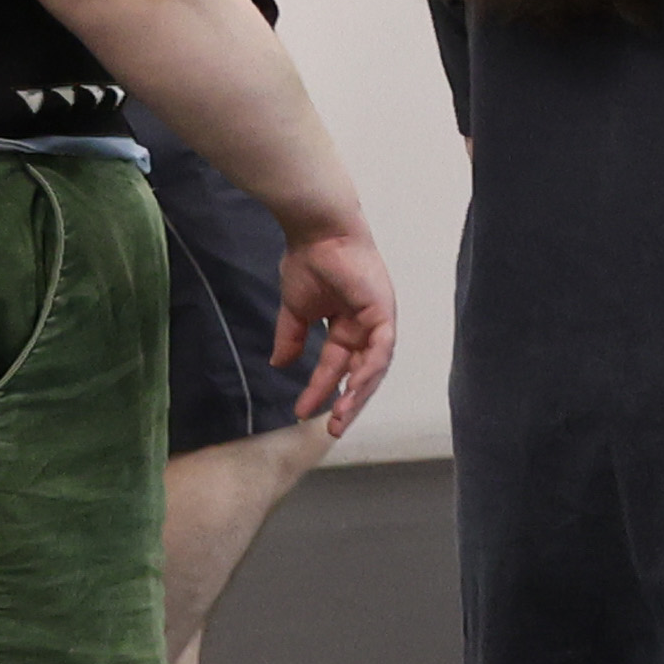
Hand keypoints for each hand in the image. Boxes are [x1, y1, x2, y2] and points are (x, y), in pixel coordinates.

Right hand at [267, 222, 399, 435]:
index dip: (321, 389)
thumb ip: (292, 338)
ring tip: (340, 416)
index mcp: (348, 326)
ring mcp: (378, 319)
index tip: (302, 411)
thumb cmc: (308, 262)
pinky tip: (353, 388)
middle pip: (360, 373)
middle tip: (333, 429)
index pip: (336, 366)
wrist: (315, 234)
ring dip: (358, 393)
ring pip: (373, 367)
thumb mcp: (296, 310)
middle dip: (347, 401)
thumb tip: (280, 365)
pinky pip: (381, 348)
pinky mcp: (384, 311)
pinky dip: (369, 369)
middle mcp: (367, 326)